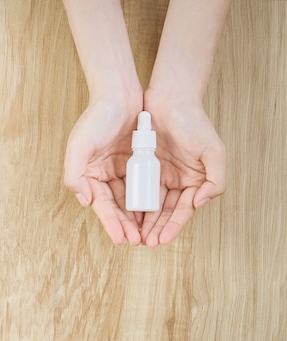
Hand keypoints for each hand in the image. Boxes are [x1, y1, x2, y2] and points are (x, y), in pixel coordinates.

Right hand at [64, 94, 143, 245]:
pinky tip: (157, 211)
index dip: (110, 223)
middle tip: (138, 241)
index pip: (100, 204)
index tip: (121, 239)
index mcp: (88, 174)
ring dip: (138, 216)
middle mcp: (103, 174)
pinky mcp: (136, 161)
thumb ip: (74, 174)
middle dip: (126, 225)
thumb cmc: (97, 117)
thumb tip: (83, 200)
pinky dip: (149, 197)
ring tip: (148, 233)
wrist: (120, 92)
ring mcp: (121, 168)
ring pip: (131, 198)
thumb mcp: (79, 145)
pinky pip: (144, 183)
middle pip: (116, 206)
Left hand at [140, 89, 226, 246]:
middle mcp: (176, 180)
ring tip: (133, 234)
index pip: (182, 210)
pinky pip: (134, 186)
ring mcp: (157, 173)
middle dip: (155, 228)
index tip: (161, 240)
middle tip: (144, 242)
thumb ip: (216, 179)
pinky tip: (124, 213)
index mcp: (194, 180)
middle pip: (164, 211)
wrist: (170, 97)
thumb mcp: (213, 151)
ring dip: (142, 219)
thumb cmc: (194, 122)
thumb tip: (199, 204)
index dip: (172, 226)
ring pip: (148, 202)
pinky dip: (130, 200)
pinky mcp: (140, 164)